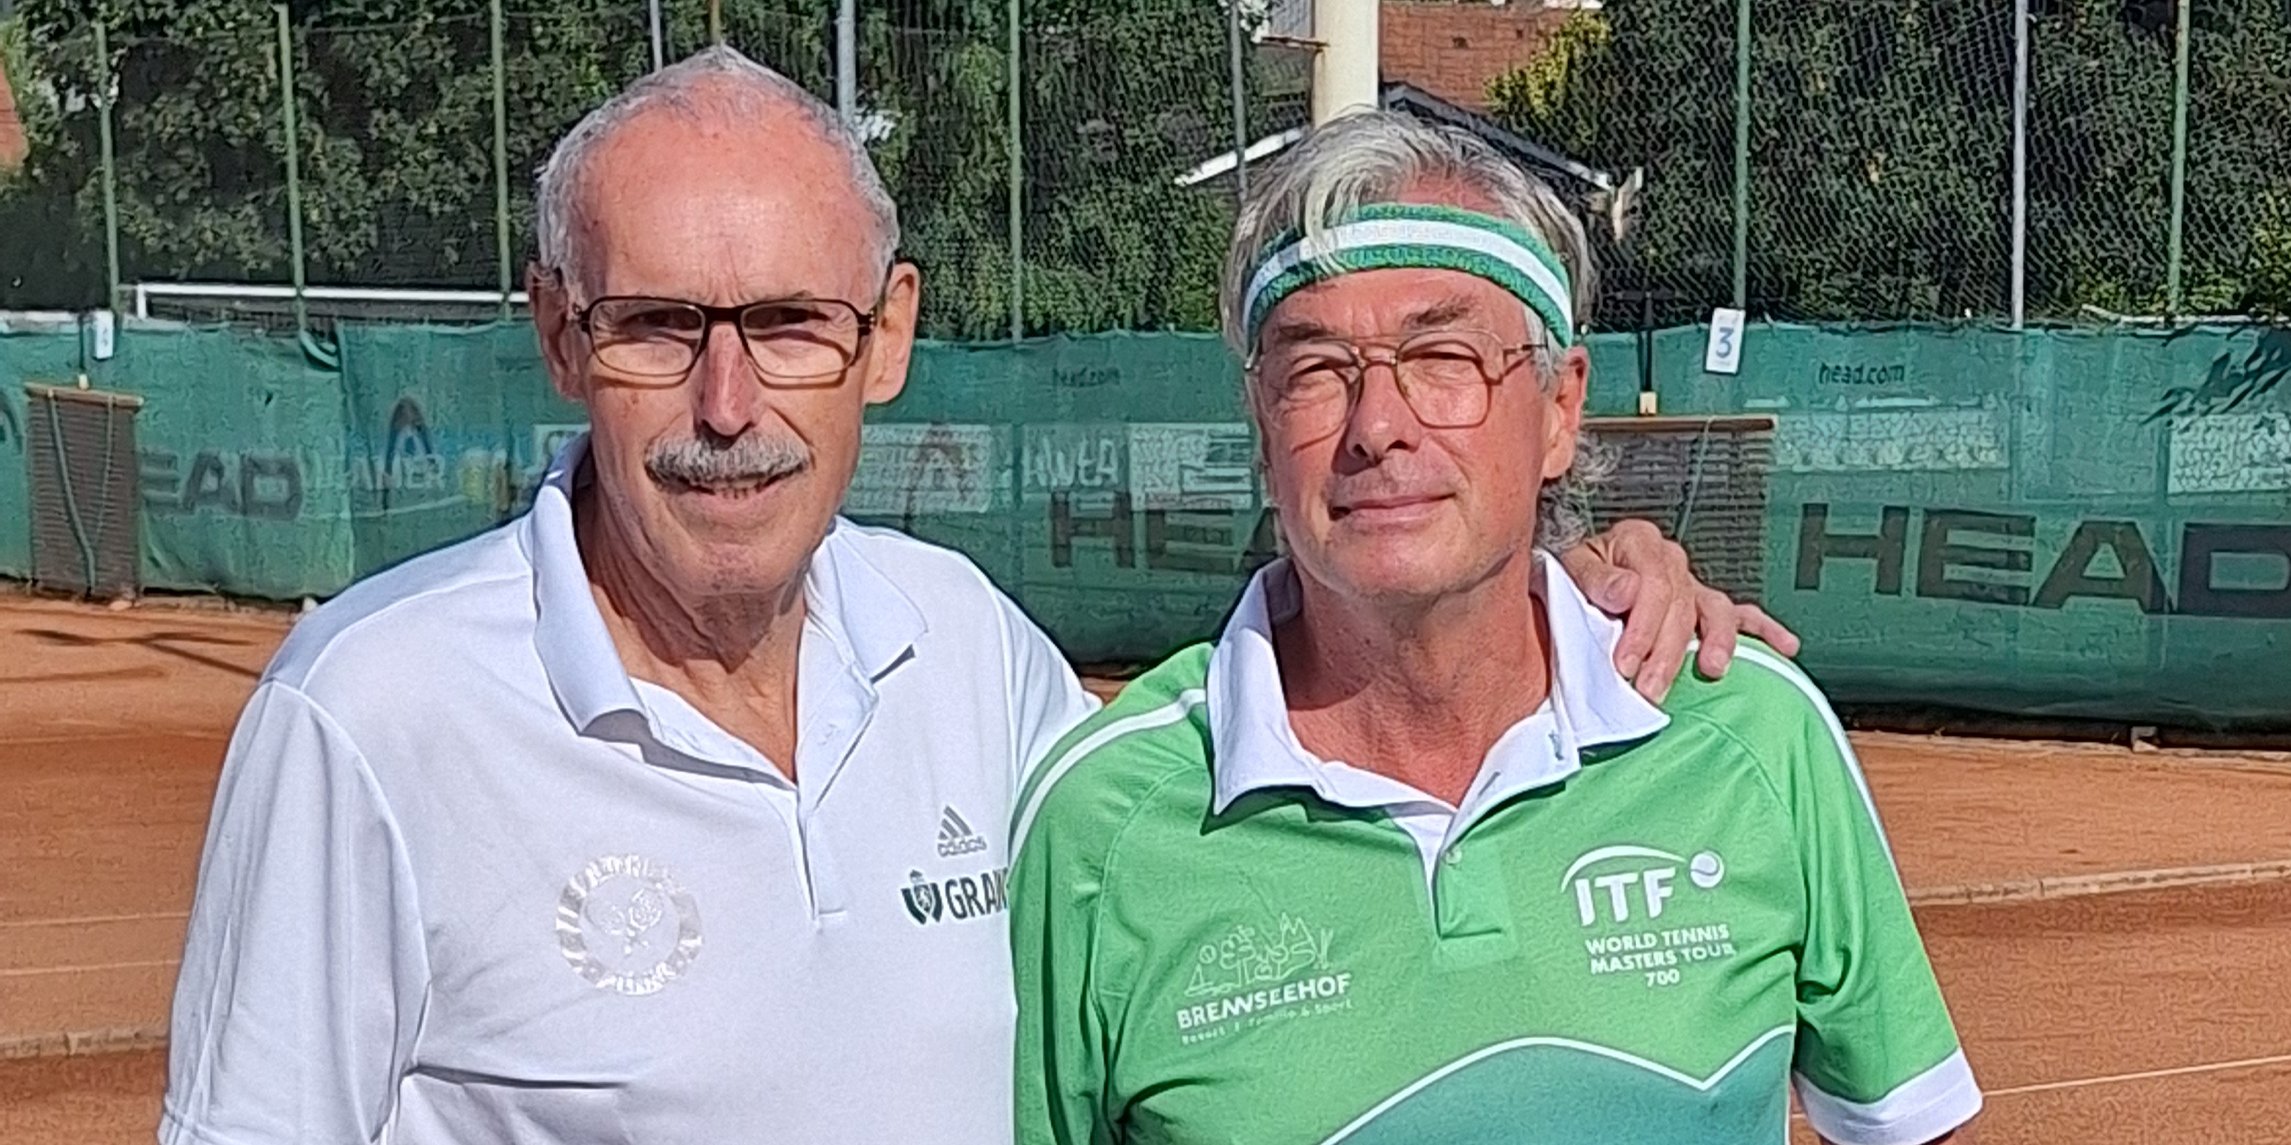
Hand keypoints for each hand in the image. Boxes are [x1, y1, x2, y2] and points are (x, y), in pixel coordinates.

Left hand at [1558, 519, 1802, 701]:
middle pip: (1682, 605)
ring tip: (1712, 669)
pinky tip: (1784, 647)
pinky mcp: (1706, 604)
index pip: (1652, 586)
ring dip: (1717, 642)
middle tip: (1650, 688)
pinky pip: (1742, 614)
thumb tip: (1627, 590)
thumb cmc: (1572, 577)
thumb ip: (1594, 578)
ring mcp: (1692, 583)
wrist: (1573, 581)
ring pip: (1716, 610)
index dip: (1640, 630)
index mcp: (1636, 542)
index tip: (1625, 665)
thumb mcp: (1568, 566)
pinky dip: (1765, 630)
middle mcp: (1669, 559)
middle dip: (1666, 652)